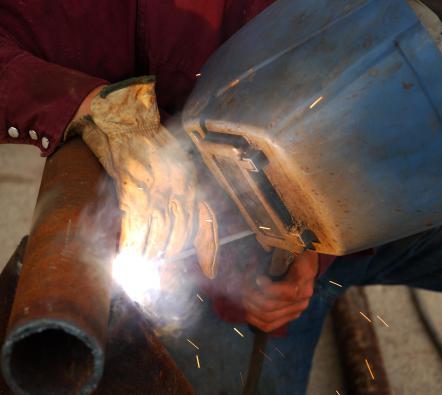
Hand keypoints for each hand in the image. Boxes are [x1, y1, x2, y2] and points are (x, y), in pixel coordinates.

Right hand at [67, 77, 218, 277]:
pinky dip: (130, 242)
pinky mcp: (133, 188)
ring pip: (158, 234)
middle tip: (157, 266)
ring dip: (148, 253)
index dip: (209, 250)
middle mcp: (180, 188)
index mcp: (193, 183)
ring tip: (140, 265)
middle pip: (179, 235)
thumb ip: (185, 195)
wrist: (128, 119)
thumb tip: (184, 225)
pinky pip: (135, 224)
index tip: (209, 271)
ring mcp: (157, 189)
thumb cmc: (152, 143)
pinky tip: (126, 253)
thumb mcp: (178, 167)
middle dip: (167, 255)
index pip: (206, 223)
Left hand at [242, 250, 318, 331]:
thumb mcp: (292, 248)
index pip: (286, 293)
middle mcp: (302, 300)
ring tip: (243, 295)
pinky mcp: (289, 316)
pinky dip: (255, 320)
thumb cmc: (297, 253)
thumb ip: (277, 255)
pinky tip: (247, 310)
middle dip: (251, 296)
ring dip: (250, 307)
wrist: (308, 264)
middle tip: (242, 285)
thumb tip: (253, 260)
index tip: (257, 278)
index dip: (267, 288)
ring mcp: (296, 310)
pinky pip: (269, 325)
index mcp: (304, 282)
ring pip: (267, 318)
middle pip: (270, 306)